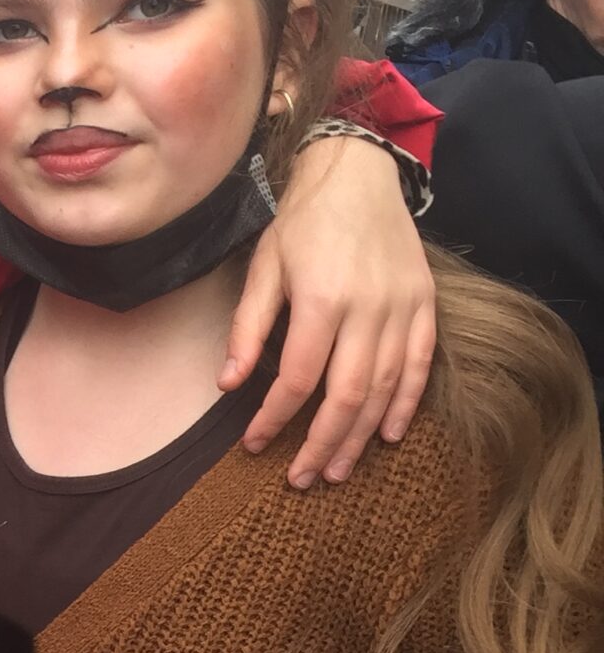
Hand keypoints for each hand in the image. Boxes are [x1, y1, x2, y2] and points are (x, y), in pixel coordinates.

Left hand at [224, 136, 435, 485]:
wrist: (358, 174)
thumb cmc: (302, 221)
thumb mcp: (264, 267)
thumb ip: (247, 328)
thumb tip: (227, 384)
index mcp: (322, 299)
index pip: (298, 378)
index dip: (275, 418)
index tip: (256, 445)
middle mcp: (369, 308)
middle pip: (347, 394)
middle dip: (322, 443)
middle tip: (301, 478)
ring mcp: (403, 307)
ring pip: (386, 387)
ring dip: (361, 435)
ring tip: (337, 469)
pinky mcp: (426, 303)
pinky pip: (421, 364)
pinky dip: (407, 403)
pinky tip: (390, 435)